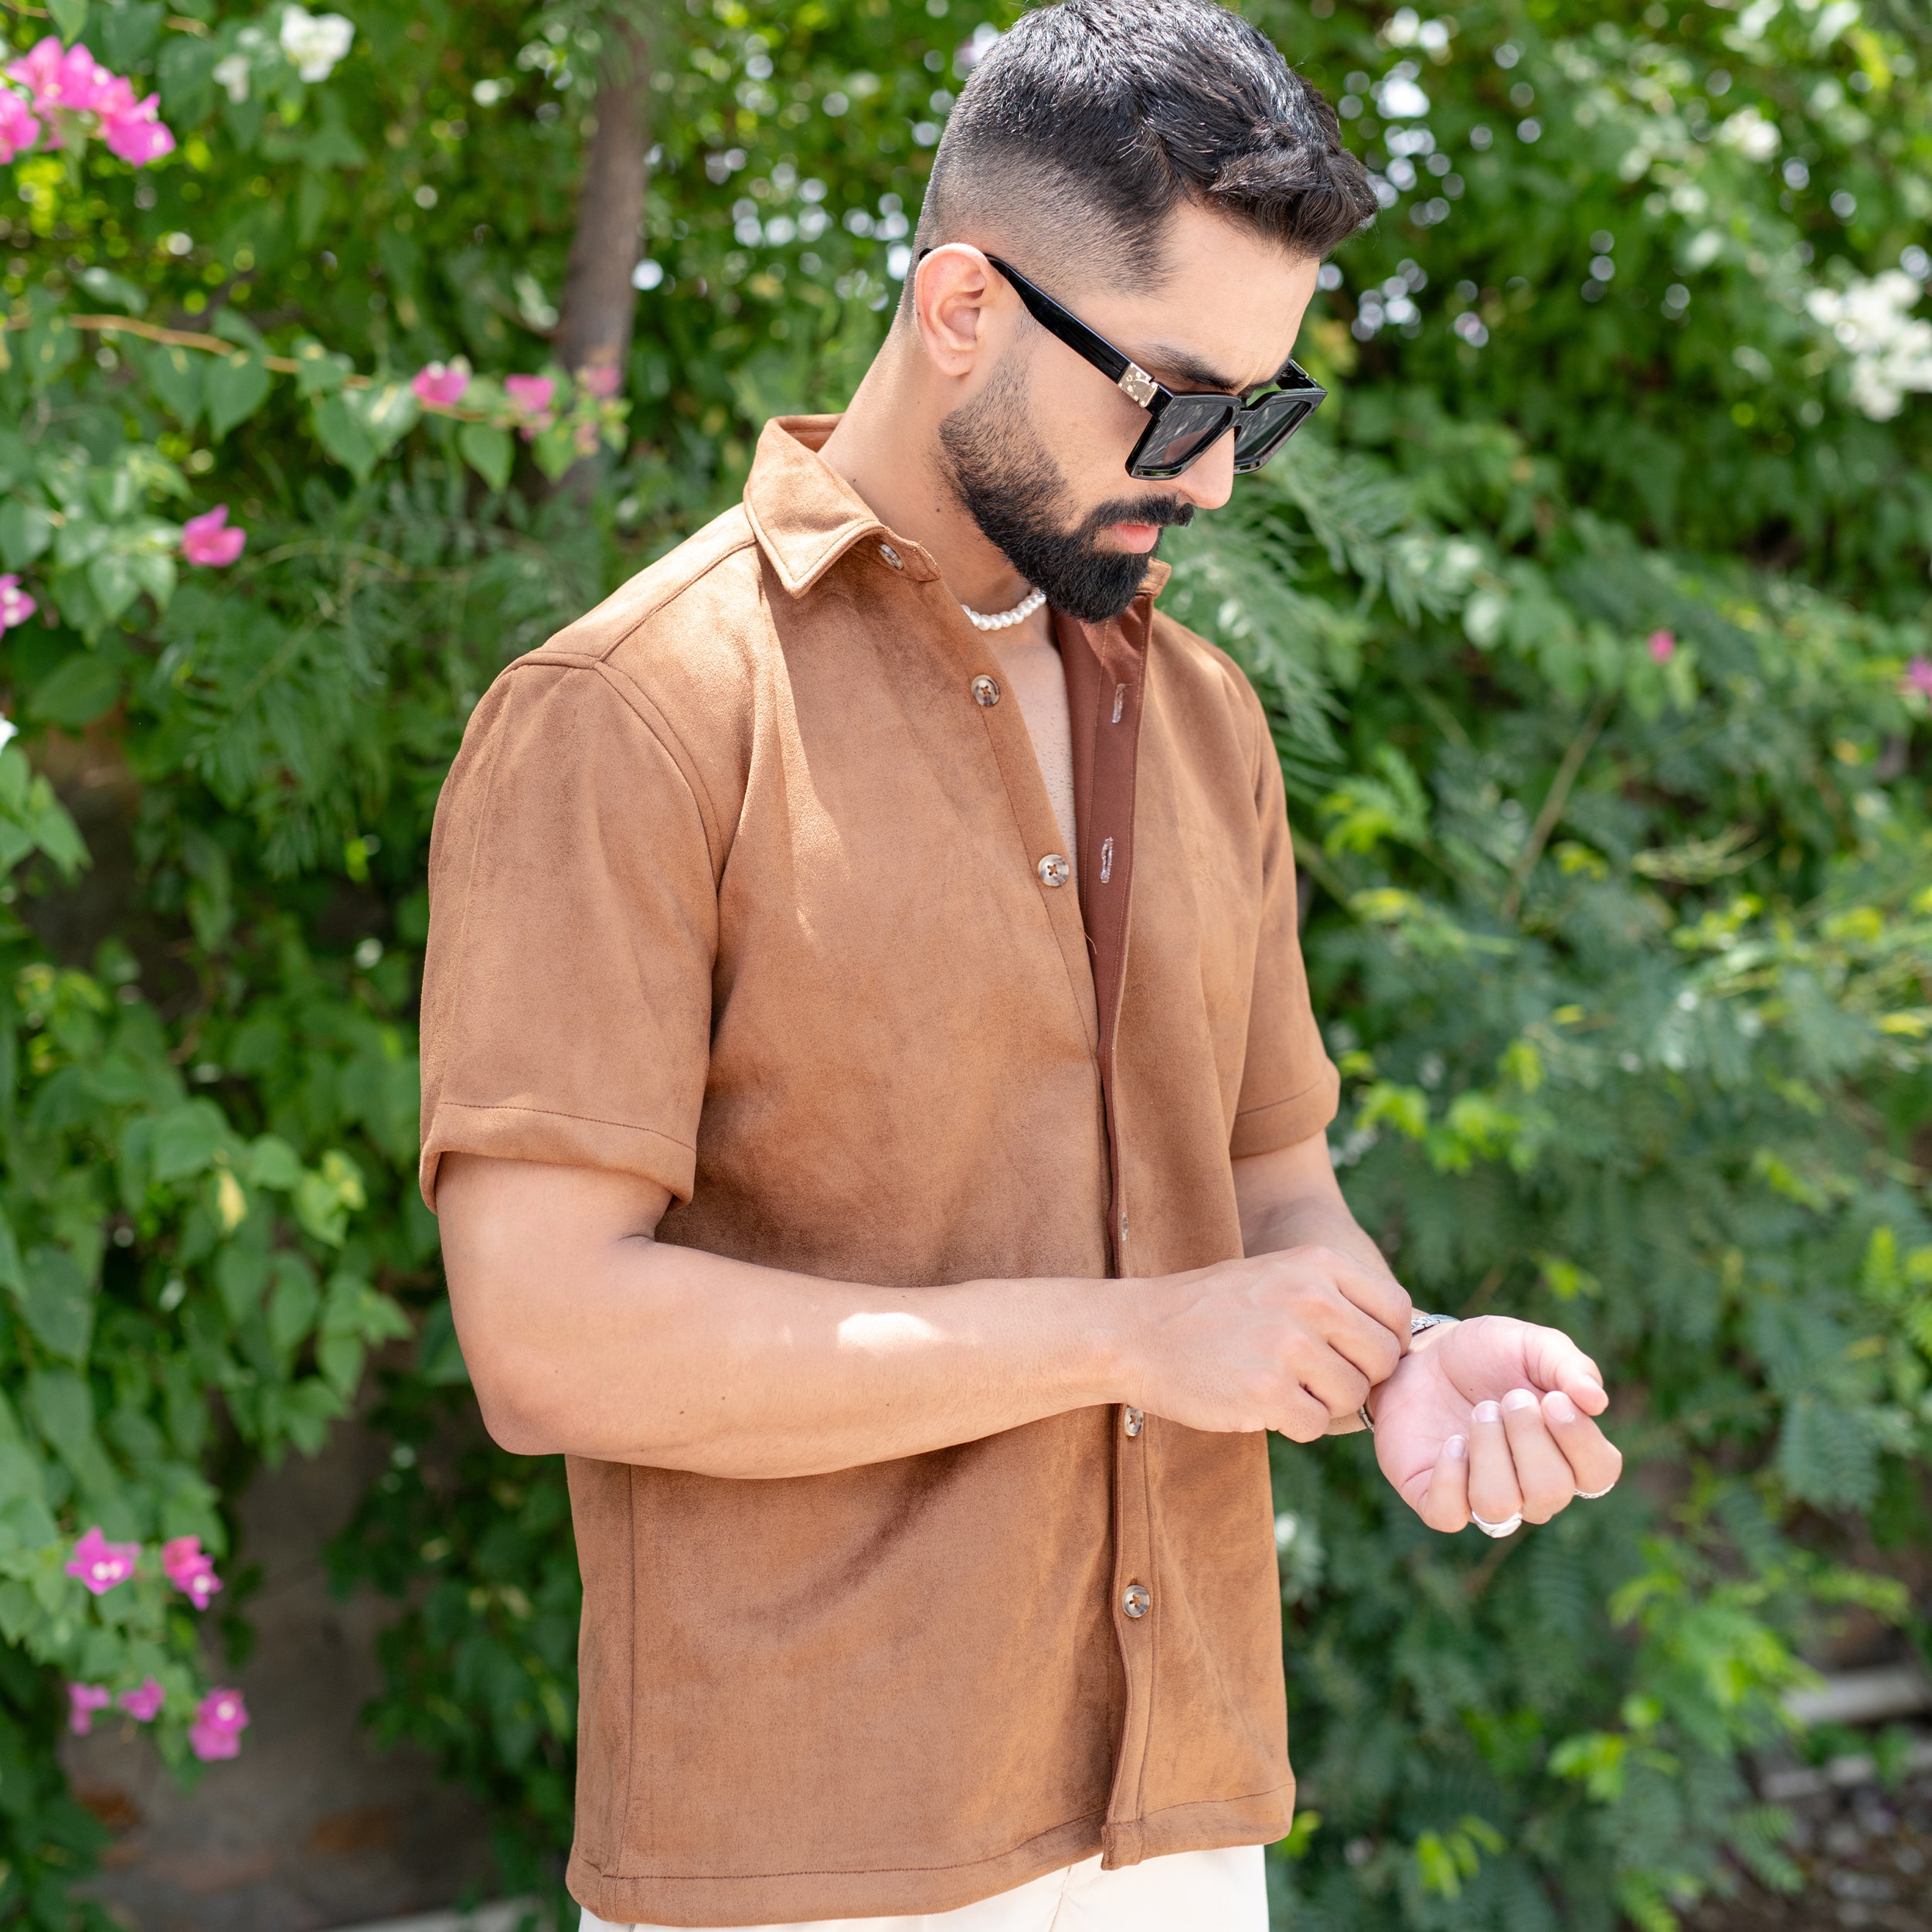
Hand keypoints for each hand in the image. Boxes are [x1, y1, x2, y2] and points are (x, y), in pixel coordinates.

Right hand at [1129, 1246, 1411, 1441]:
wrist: (1137, 1331)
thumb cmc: (1212, 1310)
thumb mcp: (1278, 1275)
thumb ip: (1335, 1297)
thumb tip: (1398, 1342)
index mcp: (1317, 1264)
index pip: (1396, 1310)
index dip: (1386, 1342)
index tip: (1358, 1355)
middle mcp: (1310, 1298)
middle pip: (1384, 1360)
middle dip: (1359, 1378)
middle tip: (1317, 1379)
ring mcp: (1288, 1345)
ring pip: (1353, 1398)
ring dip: (1324, 1404)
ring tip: (1282, 1387)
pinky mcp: (1266, 1392)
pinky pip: (1315, 1425)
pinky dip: (1295, 1425)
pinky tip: (1262, 1404)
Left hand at [1367, 1315, 1620, 1532]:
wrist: (1423, 1354)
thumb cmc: (1488, 1354)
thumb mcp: (1532, 1345)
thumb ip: (1570, 1366)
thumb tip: (1598, 1402)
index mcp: (1567, 1453)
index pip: (1598, 1475)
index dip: (1580, 1442)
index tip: (1552, 1399)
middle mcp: (1532, 1487)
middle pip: (1550, 1494)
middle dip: (1527, 1439)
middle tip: (1506, 1398)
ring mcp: (1485, 1498)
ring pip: (1498, 1508)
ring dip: (1488, 1452)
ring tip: (1479, 1413)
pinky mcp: (1437, 1499)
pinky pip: (1449, 1515)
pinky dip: (1450, 1478)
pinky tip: (1451, 1441)